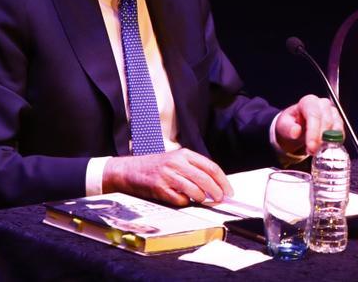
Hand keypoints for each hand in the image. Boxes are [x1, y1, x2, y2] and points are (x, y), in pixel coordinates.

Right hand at [103, 148, 231, 206]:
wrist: (128, 170)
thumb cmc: (155, 167)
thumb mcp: (175, 160)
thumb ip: (193, 169)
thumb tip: (216, 184)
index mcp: (184, 154)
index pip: (211, 167)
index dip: (223, 181)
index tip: (229, 191)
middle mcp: (177, 163)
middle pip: (206, 179)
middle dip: (216, 192)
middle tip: (220, 199)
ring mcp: (168, 176)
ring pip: (195, 191)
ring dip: (201, 198)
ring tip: (201, 199)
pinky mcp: (159, 188)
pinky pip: (180, 200)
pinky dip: (184, 202)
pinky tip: (182, 200)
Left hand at [274, 94, 342, 155]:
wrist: (297, 127)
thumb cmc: (290, 124)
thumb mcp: (283, 126)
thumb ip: (288, 128)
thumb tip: (295, 131)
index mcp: (308, 102)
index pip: (314, 115)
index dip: (313, 132)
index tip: (311, 146)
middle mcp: (322, 104)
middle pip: (326, 120)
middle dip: (320, 138)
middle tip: (313, 151)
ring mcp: (331, 111)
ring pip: (336, 125)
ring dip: (328, 140)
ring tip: (318, 150)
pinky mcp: (337, 121)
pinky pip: (340, 131)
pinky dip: (336, 141)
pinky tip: (327, 147)